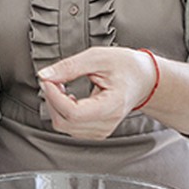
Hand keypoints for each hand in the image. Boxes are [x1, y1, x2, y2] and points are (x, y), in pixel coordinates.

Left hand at [37, 46, 156, 139]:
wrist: (144, 79)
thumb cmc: (126, 66)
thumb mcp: (97, 57)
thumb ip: (69, 67)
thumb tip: (44, 75)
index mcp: (113, 106)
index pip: (73, 113)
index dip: (54, 96)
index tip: (47, 79)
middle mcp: (108, 123)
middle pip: (65, 122)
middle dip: (52, 100)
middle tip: (53, 79)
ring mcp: (102, 130)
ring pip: (64, 126)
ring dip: (55, 106)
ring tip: (62, 86)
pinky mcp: (96, 130)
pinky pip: (69, 126)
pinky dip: (61, 111)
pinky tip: (67, 96)